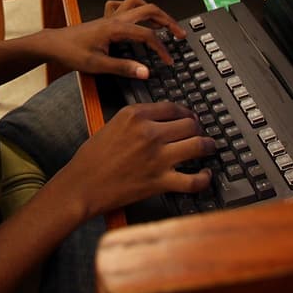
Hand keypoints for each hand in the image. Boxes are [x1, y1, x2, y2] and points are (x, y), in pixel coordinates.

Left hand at [37, 0, 184, 78]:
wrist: (53, 44)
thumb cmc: (72, 53)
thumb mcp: (98, 65)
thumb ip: (124, 68)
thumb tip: (146, 71)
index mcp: (116, 28)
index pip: (148, 35)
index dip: (162, 48)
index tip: (169, 60)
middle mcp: (115, 18)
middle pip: (149, 10)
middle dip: (167, 20)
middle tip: (180, 33)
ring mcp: (110, 16)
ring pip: (137, 2)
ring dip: (153, 10)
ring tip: (164, 23)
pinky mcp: (105, 19)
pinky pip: (122, 5)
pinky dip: (133, 8)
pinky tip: (137, 18)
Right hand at [63, 102, 213, 215]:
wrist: (82, 185)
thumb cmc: (91, 159)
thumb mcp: (112, 125)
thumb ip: (135, 120)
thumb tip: (158, 121)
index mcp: (135, 115)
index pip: (172, 107)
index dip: (186, 112)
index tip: (189, 116)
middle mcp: (149, 133)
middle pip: (189, 124)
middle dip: (198, 128)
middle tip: (200, 132)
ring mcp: (157, 158)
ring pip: (198, 146)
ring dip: (208, 146)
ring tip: (210, 147)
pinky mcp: (160, 181)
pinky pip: (193, 180)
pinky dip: (204, 179)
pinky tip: (206, 175)